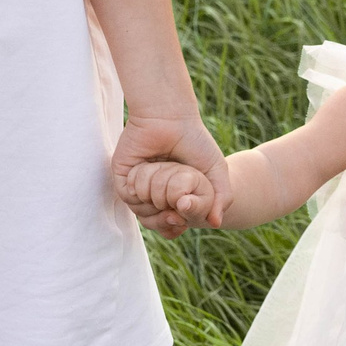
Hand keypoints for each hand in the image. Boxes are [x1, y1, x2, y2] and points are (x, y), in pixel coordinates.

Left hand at [111, 114, 233, 235]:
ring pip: (141, 212)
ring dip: (155, 200)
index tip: (183, 221)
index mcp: (173, 195)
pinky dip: (140, 189)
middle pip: (154, 222)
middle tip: (177, 209)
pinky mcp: (124, 175)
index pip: (170, 223)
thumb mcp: (217, 171)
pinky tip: (151, 170)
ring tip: (168, 178)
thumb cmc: (195, 141)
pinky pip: (128, 195)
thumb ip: (222, 197)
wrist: (172, 119)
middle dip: (165, 220)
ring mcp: (138, 185)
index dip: (176, 226)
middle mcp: (155, 192)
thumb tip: (215, 223)